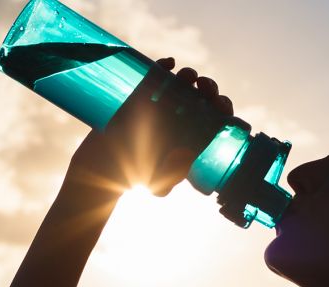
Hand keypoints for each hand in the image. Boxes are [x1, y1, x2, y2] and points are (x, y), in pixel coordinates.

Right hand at [146, 57, 233, 196]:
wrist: (105, 167)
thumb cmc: (137, 176)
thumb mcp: (159, 182)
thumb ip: (172, 175)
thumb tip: (187, 156)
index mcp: (193, 135)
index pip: (216, 117)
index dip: (223, 109)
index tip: (220, 106)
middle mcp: (181, 117)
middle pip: (203, 97)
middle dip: (209, 89)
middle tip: (205, 90)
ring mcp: (162, 104)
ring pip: (183, 83)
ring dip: (190, 76)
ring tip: (188, 77)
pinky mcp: (141, 95)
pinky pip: (156, 75)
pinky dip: (163, 66)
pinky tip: (169, 63)